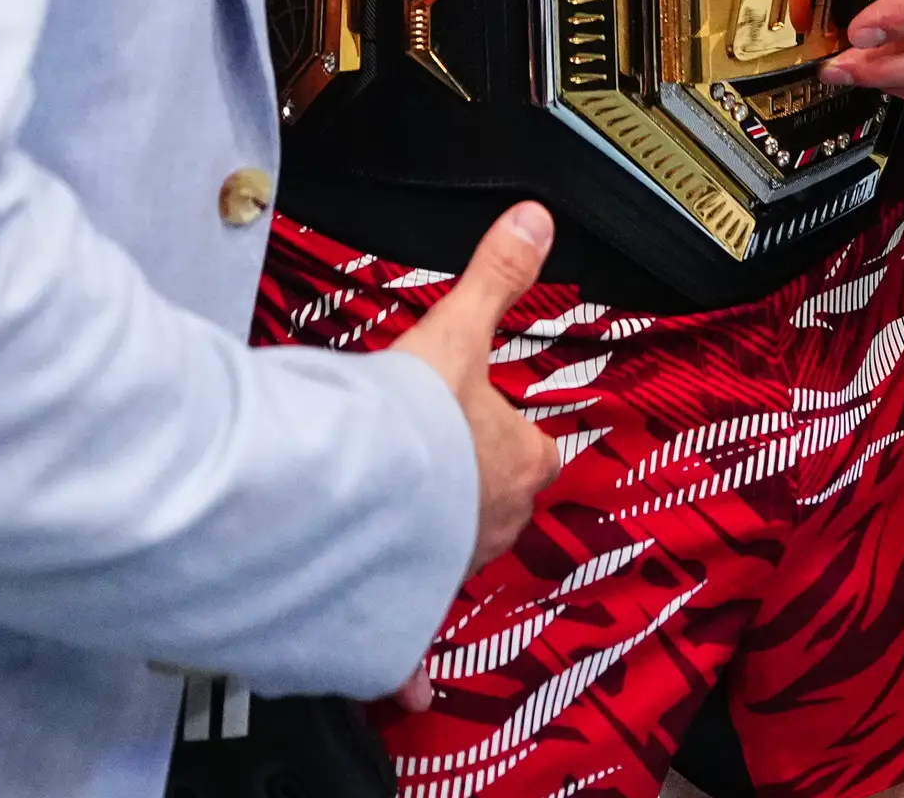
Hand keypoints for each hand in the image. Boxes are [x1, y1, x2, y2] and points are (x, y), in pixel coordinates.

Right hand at [382, 198, 558, 709]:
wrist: (362, 490)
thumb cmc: (414, 421)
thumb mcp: (457, 332)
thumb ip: (496, 275)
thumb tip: (536, 217)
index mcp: (516, 458)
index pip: (540, 448)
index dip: (527, 437)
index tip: (516, 434)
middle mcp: (493, 519)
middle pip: (499, 505)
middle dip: (474, 491)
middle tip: (442, 473)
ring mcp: (450, 564)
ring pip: (455, 557)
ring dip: (437, 545)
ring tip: (406, 529)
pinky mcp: (405, 600)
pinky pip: (410, 646)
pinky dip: (407, 666)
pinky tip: (406, 687)